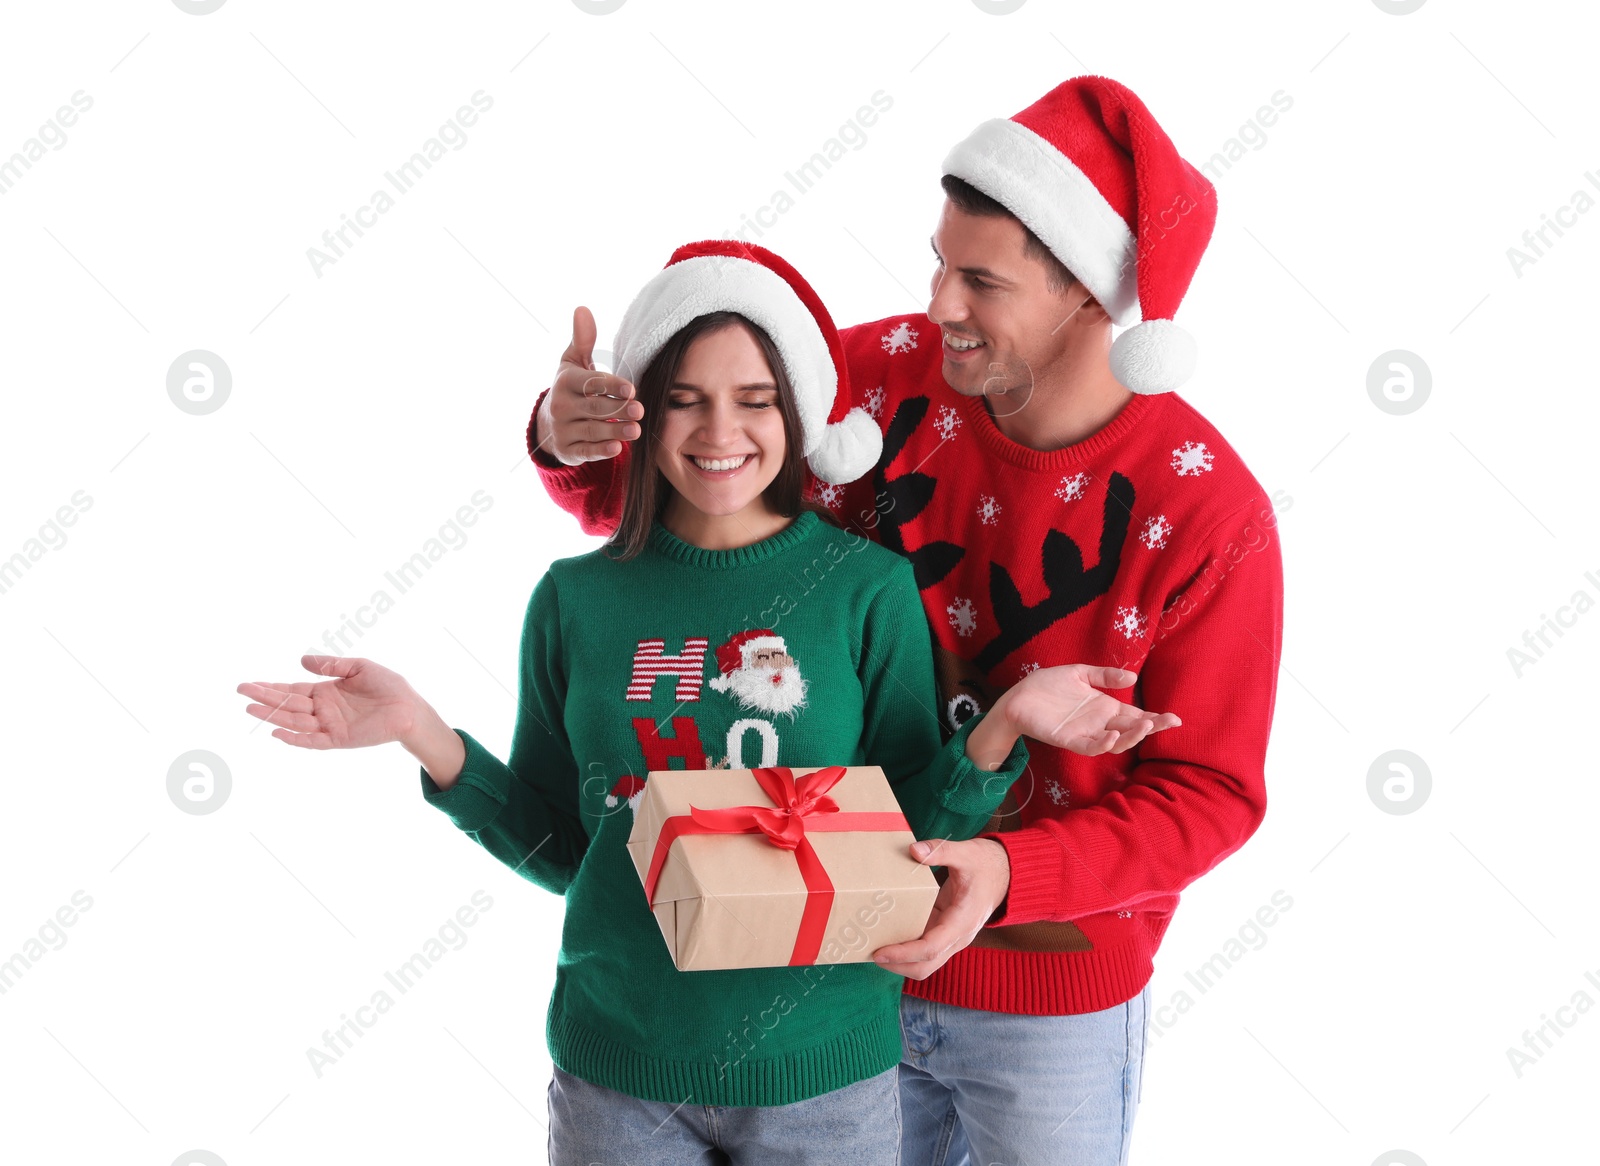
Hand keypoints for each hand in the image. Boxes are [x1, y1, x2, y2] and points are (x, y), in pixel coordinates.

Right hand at [236, 655, 422, 749]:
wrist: (410, 707)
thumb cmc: (388, 686)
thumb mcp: (358, 667)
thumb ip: (331, 665)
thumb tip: (301, 661)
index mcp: (325, 692)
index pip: (292, 689)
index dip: (271, 687)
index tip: (249, 684)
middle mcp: (323, 709)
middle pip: (288, 704)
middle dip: (265, 697)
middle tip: (241, 691)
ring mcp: (329, 725)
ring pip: (295, 721)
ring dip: (273, 715)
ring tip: (252, 707)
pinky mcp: (339, 739)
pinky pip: (312, 741)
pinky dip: (295, 738)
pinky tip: (277, 732)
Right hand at [534, 306, 642, 464]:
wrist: (551, 422)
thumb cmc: (572, 387)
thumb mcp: (574, 362)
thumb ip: (583, 340)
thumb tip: (582, 309)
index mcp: (565, 382)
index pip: (590, 383)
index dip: (610, 386)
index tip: (631, 389)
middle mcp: (561, 406)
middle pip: (593, 408)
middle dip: (617, 409)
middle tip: (640, 410)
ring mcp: (563, 430)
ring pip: (592, 430)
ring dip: (614, 430)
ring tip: (636, 430)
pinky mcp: (568, 450)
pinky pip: (585, 451)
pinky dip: (600, 451)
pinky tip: (617, 448)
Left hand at [872, 837, 1009, 978]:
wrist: (1007, 873)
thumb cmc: (987, 864)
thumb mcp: (966, 853)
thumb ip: (940, 851)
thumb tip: (913, 850)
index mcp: (962, 922)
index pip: (930, 948)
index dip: (903, 953)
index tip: (880, 952)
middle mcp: (957, 936)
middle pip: (926, 966)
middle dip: (897, 965)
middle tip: (870, 953)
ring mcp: (951, 936)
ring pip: (925, 961)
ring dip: (900, 960)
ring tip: (873, 947)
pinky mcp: (945, 930)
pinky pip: (924, 947)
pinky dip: (906, 946)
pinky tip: (887, 934)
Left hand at [992, 664, 1178, 755]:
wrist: (1018, 696)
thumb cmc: (1048, 685)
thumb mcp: (1080, 673)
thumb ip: (1104, 675)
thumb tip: (1132, 677)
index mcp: (1105, 707)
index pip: (1135, 714)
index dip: (1155, 718)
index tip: (1175, 718)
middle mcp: (1099, 723)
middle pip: (1131, 729)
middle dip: (1152, 726)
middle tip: (1170, 721)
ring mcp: (1086, 733)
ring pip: (1115, 742)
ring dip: (1131, 736)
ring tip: (1146, 725)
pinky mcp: (1069, 740)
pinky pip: (1090, 747)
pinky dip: (1103, 744)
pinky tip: (1114, 735)